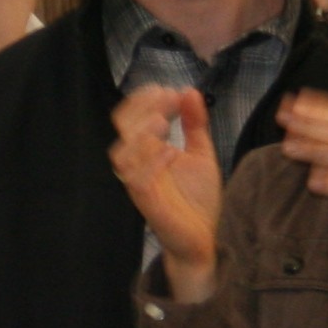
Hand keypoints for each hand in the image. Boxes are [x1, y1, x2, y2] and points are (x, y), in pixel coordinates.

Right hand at [110, 87, 224, 297]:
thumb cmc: (197, 199)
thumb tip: (189, 91)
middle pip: (123, 130)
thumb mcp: (201, 154)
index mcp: (147, 151)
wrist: (204, 237)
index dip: (145, 100)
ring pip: (122, 154)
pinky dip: (151, 163)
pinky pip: (137, 181)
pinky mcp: (147, 203)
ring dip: (140, 134)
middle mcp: (139, 165)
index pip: (132, 118)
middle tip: (168, 99)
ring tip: (162, 121)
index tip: (170, 90)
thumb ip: (194, 124)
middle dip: (142, 109)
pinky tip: (172, 152)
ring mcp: (140, 184)